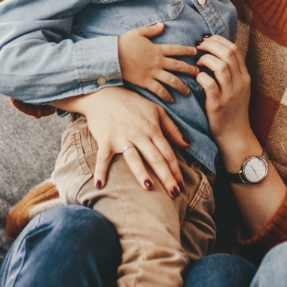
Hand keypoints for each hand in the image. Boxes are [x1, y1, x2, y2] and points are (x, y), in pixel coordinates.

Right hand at [56, 86, 188, 196]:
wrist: (105, 93)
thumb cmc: (133, 103)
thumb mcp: (157, 110)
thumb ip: (172, 128)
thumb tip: (186, 144)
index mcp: (153, 129)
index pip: (167, 153)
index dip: (175, 169)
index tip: (181, 185)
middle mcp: (139, 135)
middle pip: (155, 158)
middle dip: (166, 176)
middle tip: (174, 193)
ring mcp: (121, 138)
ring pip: (134, 158)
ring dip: (141, 172)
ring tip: (148, 187)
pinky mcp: (105, 140)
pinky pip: (102, 158)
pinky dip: (100, 170)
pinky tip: (100, 184)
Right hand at [118, 23, 197, 102]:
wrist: (110, 56)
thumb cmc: (123, 43)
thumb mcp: (138, 32)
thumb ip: (151, 30)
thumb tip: (162, 25)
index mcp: (157, 49)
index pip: (176, 49)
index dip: (187, 50)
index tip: (195, 52)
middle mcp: (158, 61)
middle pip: (178, 66)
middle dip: (189, 69)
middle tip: (198, 73)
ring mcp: (152, 72)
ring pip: (171, 80)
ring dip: (181, 86)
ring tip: (188, 92)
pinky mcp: (145, 82)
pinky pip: (159, 90)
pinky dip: (166, 95)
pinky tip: (171, 100)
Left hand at [195, 35, 251, 143]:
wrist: (235, 135)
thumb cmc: (232, 110)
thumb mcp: (238, 89)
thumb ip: (231, 72)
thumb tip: (216, 52)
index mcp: (245, 77)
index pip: (235, 49)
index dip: (219, 40)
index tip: (206, 40)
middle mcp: (240, 83)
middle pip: (228, 54)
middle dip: (210, 45)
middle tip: (198, 47)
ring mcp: (231, 94)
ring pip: (221, 66)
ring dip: (206, 59)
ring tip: (197, 63)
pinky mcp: (218, 105)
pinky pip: (210, 84)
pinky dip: (202, 77)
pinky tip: (197, 77)